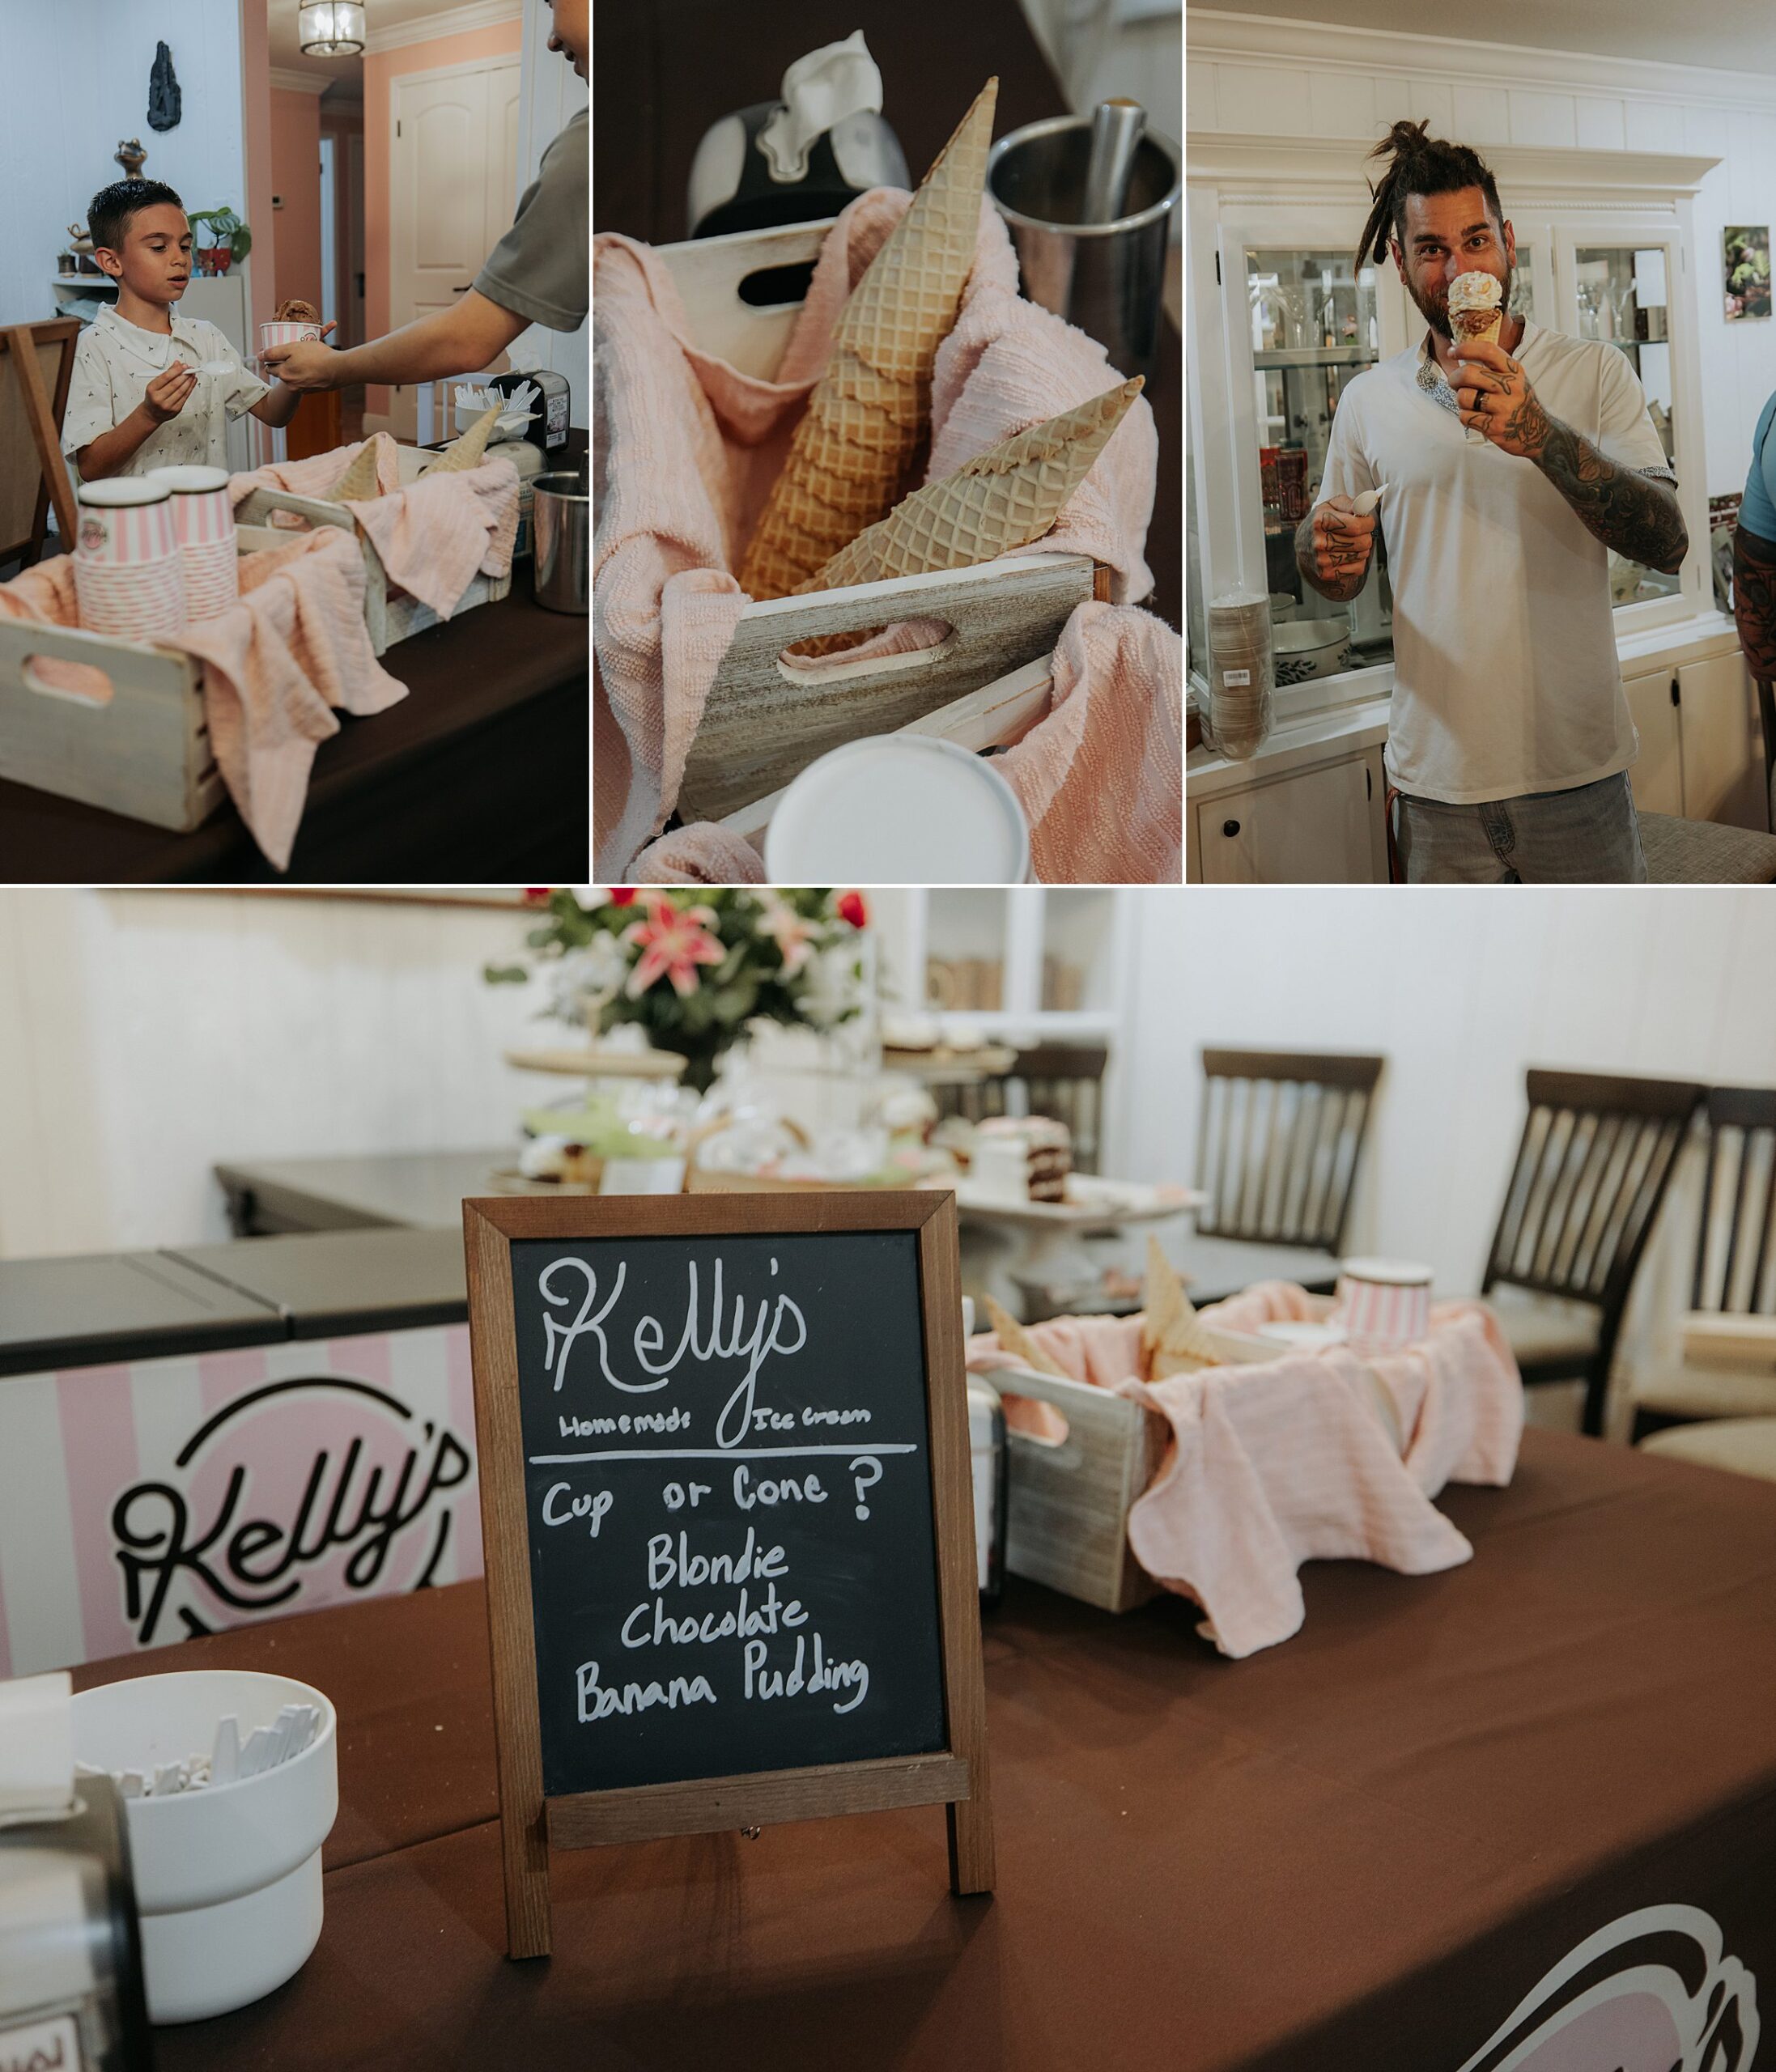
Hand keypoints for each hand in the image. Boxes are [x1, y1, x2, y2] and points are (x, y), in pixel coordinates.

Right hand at [141, 361, 197, 423]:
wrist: (151, 414)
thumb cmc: (153, 397)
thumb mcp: (154, 384)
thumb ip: (166, 374)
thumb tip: (177, 365)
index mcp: (152, 389)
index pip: (166, 377)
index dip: (176, 370)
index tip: (182, 365)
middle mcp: (159, 398)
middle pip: (175, 384)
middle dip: (184, 375)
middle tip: (189, 369)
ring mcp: (168, 405)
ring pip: (181, 391)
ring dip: (189, 381)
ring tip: (192, 375)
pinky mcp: (176, 410)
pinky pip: (185, 397)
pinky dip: (190, 389)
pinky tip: (192, 383)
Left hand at [258, 326, 338, 391]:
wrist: (340, 369)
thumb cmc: (316, 356)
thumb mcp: (292, 348)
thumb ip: (274, 352)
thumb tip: (259, 356)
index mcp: (283, 374)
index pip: (269, 366)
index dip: (269, 356)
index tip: (273, 350)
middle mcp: (291, 384)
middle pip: (281, 372)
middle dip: (282, 363)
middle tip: (290, 352)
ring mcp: (303, 389)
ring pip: (294, 376)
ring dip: (295, 368)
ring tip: (304, 357)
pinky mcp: (313, 390)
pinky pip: (305, 381)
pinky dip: (306, 374)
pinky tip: (313, 366)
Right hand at [1306, 494, 1376, 587]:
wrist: (1303, 545)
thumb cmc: (1321, 522)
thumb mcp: (1331, 505)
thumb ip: (1351, 503)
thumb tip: (1368, 503)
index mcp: (1321, 521)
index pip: (1358, 526)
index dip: (1368, 523)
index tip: (1365, 522)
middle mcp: (1320, 542)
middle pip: (1363, 542)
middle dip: (1366, 536)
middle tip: (1358, 534)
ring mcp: (1323, 561)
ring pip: (1362, 555)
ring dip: (1362, 549)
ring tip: (1351, 544)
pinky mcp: (1327, 574)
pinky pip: (1358, 569)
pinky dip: (1357, 562)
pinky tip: (1347, 555)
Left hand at [1452, 338, 1548, 458]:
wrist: (1537, 430)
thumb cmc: (1518, 401)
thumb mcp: (1514, 378)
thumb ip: (1493, 368)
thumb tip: (1462, 358)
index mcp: (1513, 370)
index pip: (1487, 351)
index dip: (1465, 349)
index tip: (1452, 351)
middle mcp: (1509, 386)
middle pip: (1468, 374)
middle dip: (1454, 378)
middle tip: (1454, 383)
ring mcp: (1502, 407)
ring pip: (1464, 397)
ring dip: (1461, 400)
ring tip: (1471, 403)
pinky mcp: (1494, 426)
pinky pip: (1465, 417)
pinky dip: (1465, 417)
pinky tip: (1476, 417)